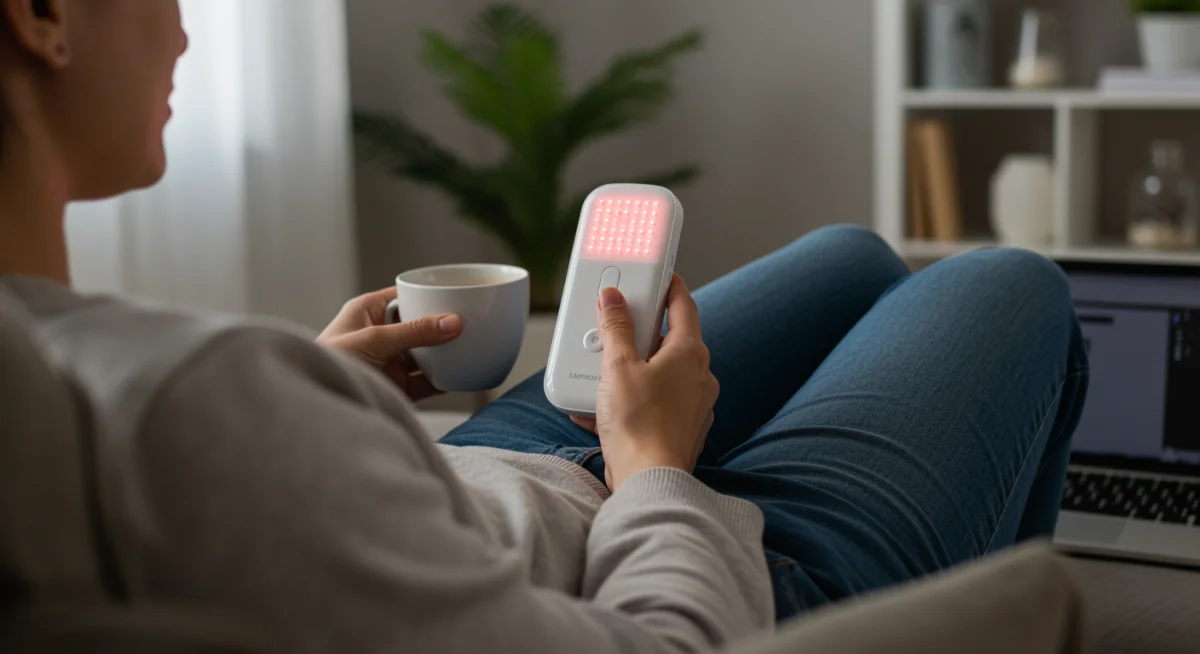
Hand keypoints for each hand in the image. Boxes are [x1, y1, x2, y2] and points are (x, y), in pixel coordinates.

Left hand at [317, 287, 462, 400]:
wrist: (319, 410)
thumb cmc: (329, 363)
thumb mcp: (373, 340)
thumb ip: (414, 332)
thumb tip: (452, 323)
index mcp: (366, 312)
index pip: (403, 296)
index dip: (427, 294)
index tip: (455, 293)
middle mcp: (379, 335)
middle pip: (419, 325)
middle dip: (441, 324)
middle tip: (470, 319)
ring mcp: (389, 362)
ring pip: (425, 353)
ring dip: (445, 352)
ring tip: (472, 345)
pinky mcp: (397, 387)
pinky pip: (427, 380)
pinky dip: (444, 378)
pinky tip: (461, 373)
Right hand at [573, 275, 717, 490]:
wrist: (650, 480)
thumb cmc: (639, 425)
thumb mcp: (618, 368)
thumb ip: (615, 329)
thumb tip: (614, 300)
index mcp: (690, 353)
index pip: (683, 304)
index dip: (668, 285)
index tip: (657, 275)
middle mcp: (700, 377)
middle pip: (671, 340)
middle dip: (641, 333)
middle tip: (617, 325)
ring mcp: (695, 405)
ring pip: (663, 374)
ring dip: (634, 370)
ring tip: (604, 374)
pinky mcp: (683, 429)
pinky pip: (657, 404)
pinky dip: (633, 401)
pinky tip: (603, 410)